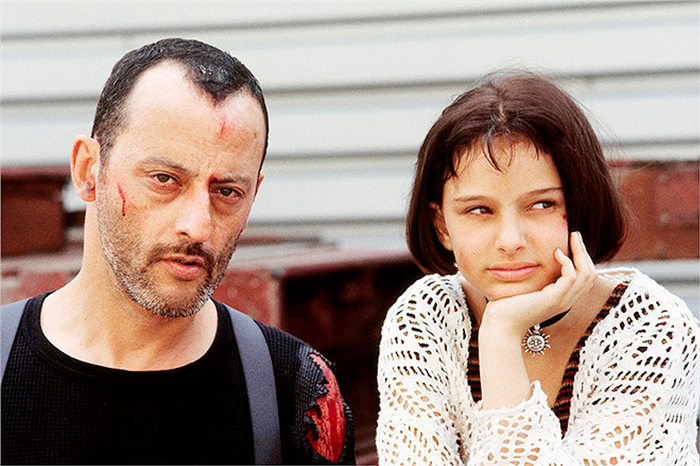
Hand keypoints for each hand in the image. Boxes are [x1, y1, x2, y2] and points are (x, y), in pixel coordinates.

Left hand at [481, 231, 597, 336]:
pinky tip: (556, 253)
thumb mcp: (527, 290)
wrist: (501, 324)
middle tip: (575, 234)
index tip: (572, 242)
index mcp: (562, 299)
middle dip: (584, 252)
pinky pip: (571, 277)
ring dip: (580, 252)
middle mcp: (566, 301)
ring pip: (586, 274)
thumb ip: (536, 280)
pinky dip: (567, 262)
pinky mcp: (553, 299)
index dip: (582, 259)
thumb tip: (534, 262)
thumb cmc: (508, 307)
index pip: (584, 278)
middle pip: (590, 274)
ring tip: (572, 238)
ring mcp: (562, 301)